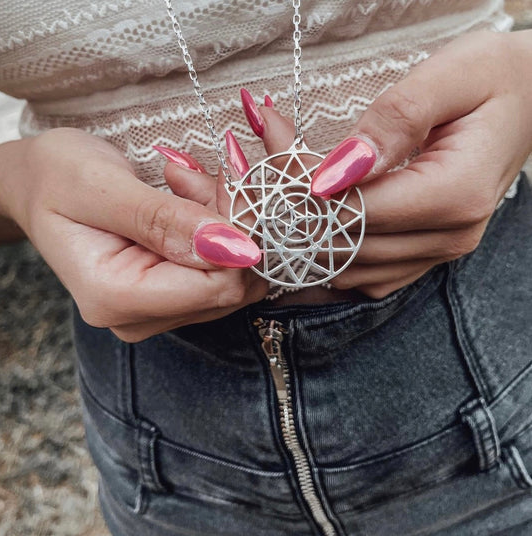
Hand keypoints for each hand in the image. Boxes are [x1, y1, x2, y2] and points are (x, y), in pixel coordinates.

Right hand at [0, 128, 267, 341]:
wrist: (39, 187)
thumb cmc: (56, 178)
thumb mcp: (101, 186)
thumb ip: (164, 220)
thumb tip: (234, 249)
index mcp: (115, 298)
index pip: (216, 288)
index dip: (237, 238)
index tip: (224, 185)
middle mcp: (139, 317)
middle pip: (230, 286)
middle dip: (232, 226)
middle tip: (198, 180)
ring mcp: (156, 311)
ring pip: (232, 276)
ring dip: (225, 223)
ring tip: (186, 185)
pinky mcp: (170, 297)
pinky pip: (221, 270)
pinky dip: (219, 230)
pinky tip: (189, 201)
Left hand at [245, 30, 531, 297]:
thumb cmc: (495, 80)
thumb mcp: (450, 77)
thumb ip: (393, 122)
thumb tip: (333, 173)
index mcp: (455, 195)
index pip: (356, 211)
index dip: (305, 193)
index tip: (271, 158)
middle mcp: (449, 236)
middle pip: (347, 245)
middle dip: (295, 214)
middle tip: (263, 174)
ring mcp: (439, 251)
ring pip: (349, 271)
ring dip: (305, 240)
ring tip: (278, 199)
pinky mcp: (426, 255)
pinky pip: (366, 280)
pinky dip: (330, 261)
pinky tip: (308, 236)